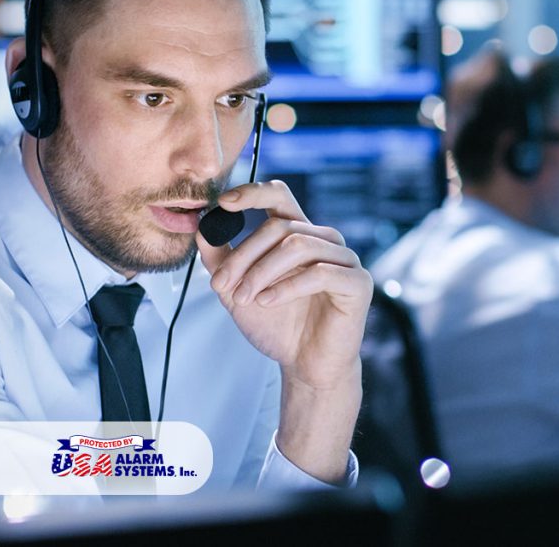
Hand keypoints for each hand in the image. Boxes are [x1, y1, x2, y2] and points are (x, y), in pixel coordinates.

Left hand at [196, 180, 371, 388]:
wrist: (305, 366)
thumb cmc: (279, 327)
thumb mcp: (238, 291)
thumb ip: (222, 261)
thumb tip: (202, 228)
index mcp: (300, 234)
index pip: (280, 196)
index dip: (253, 193)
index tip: (224, 203)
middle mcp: (325, 241)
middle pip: (280, 226)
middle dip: (244, 255)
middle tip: (221, 285)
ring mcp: (344, 260)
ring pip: (297, 246)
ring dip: (262, 272)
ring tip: (243, 298)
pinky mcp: (357, 283)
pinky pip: (319, 273)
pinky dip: (287, 287)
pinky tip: (267, 302)